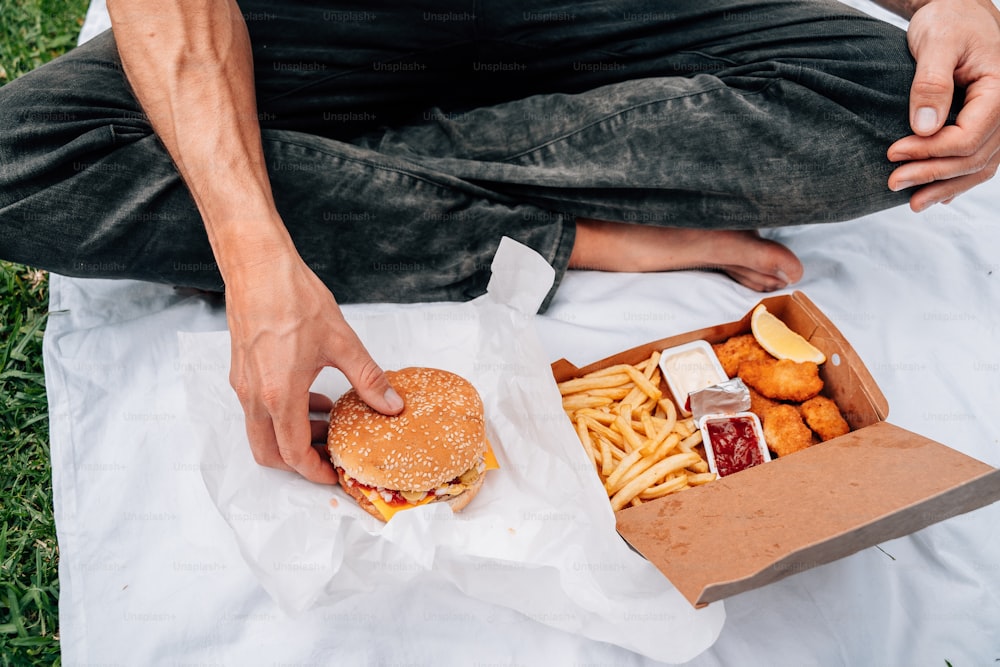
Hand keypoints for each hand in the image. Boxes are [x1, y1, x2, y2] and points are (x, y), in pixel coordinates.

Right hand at [224, 238, 403, 482]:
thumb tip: (390, 406)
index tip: (336, 473)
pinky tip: (312, 393)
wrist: (257, 265)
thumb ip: (368, 379)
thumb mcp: (342, 342)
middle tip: (330, 454)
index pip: (293, 454)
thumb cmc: (293, 298)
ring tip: (328, 420)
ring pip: (263, 430)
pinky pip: (259, 407)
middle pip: (269, 452)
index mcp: (279, 395)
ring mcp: (244, 384)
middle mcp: (254, 396)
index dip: (316, 471)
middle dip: (299, 461)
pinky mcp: (242, 370)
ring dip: (293, 434)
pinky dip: (283, 412)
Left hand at [887, 0, 999, 210]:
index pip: (968, 137)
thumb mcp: (937, 42)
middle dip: (931, 174)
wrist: (959, 12)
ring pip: (978, 166)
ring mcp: (998, 120)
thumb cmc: (949, 20)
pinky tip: (936, 197)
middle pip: (972, 157)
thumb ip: (930, 83)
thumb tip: (924, 128)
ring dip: (944, 187)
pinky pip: (978, 160)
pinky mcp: (984, 124)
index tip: (892, 153)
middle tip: (891, 182)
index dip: (929, 152)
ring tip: (911, 203)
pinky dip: (956, 180)